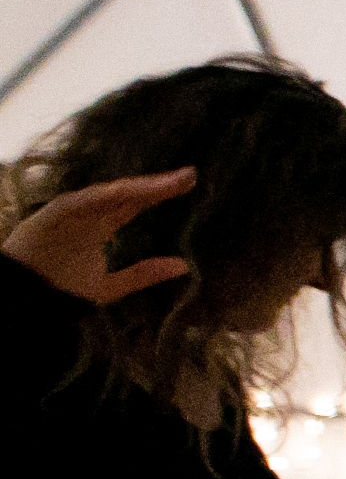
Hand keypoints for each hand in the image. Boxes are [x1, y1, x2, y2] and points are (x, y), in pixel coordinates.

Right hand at [1, 168, 195, 304]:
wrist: (22, 302)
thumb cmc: (60, 290)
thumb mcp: (108, 287)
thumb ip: (143, 275)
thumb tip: (184, 266)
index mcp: (101, 226)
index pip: (135, 203)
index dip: (160, 191)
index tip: (189, 181)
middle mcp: (87, 216)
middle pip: (125, 194)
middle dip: (155, 184)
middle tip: (189, 175)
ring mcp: (68, 215)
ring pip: (103, 196)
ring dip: (132, 188)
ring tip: (162, 184)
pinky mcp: (46, 219)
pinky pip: (72, 204)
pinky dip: (93, 198)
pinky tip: (118, 192)